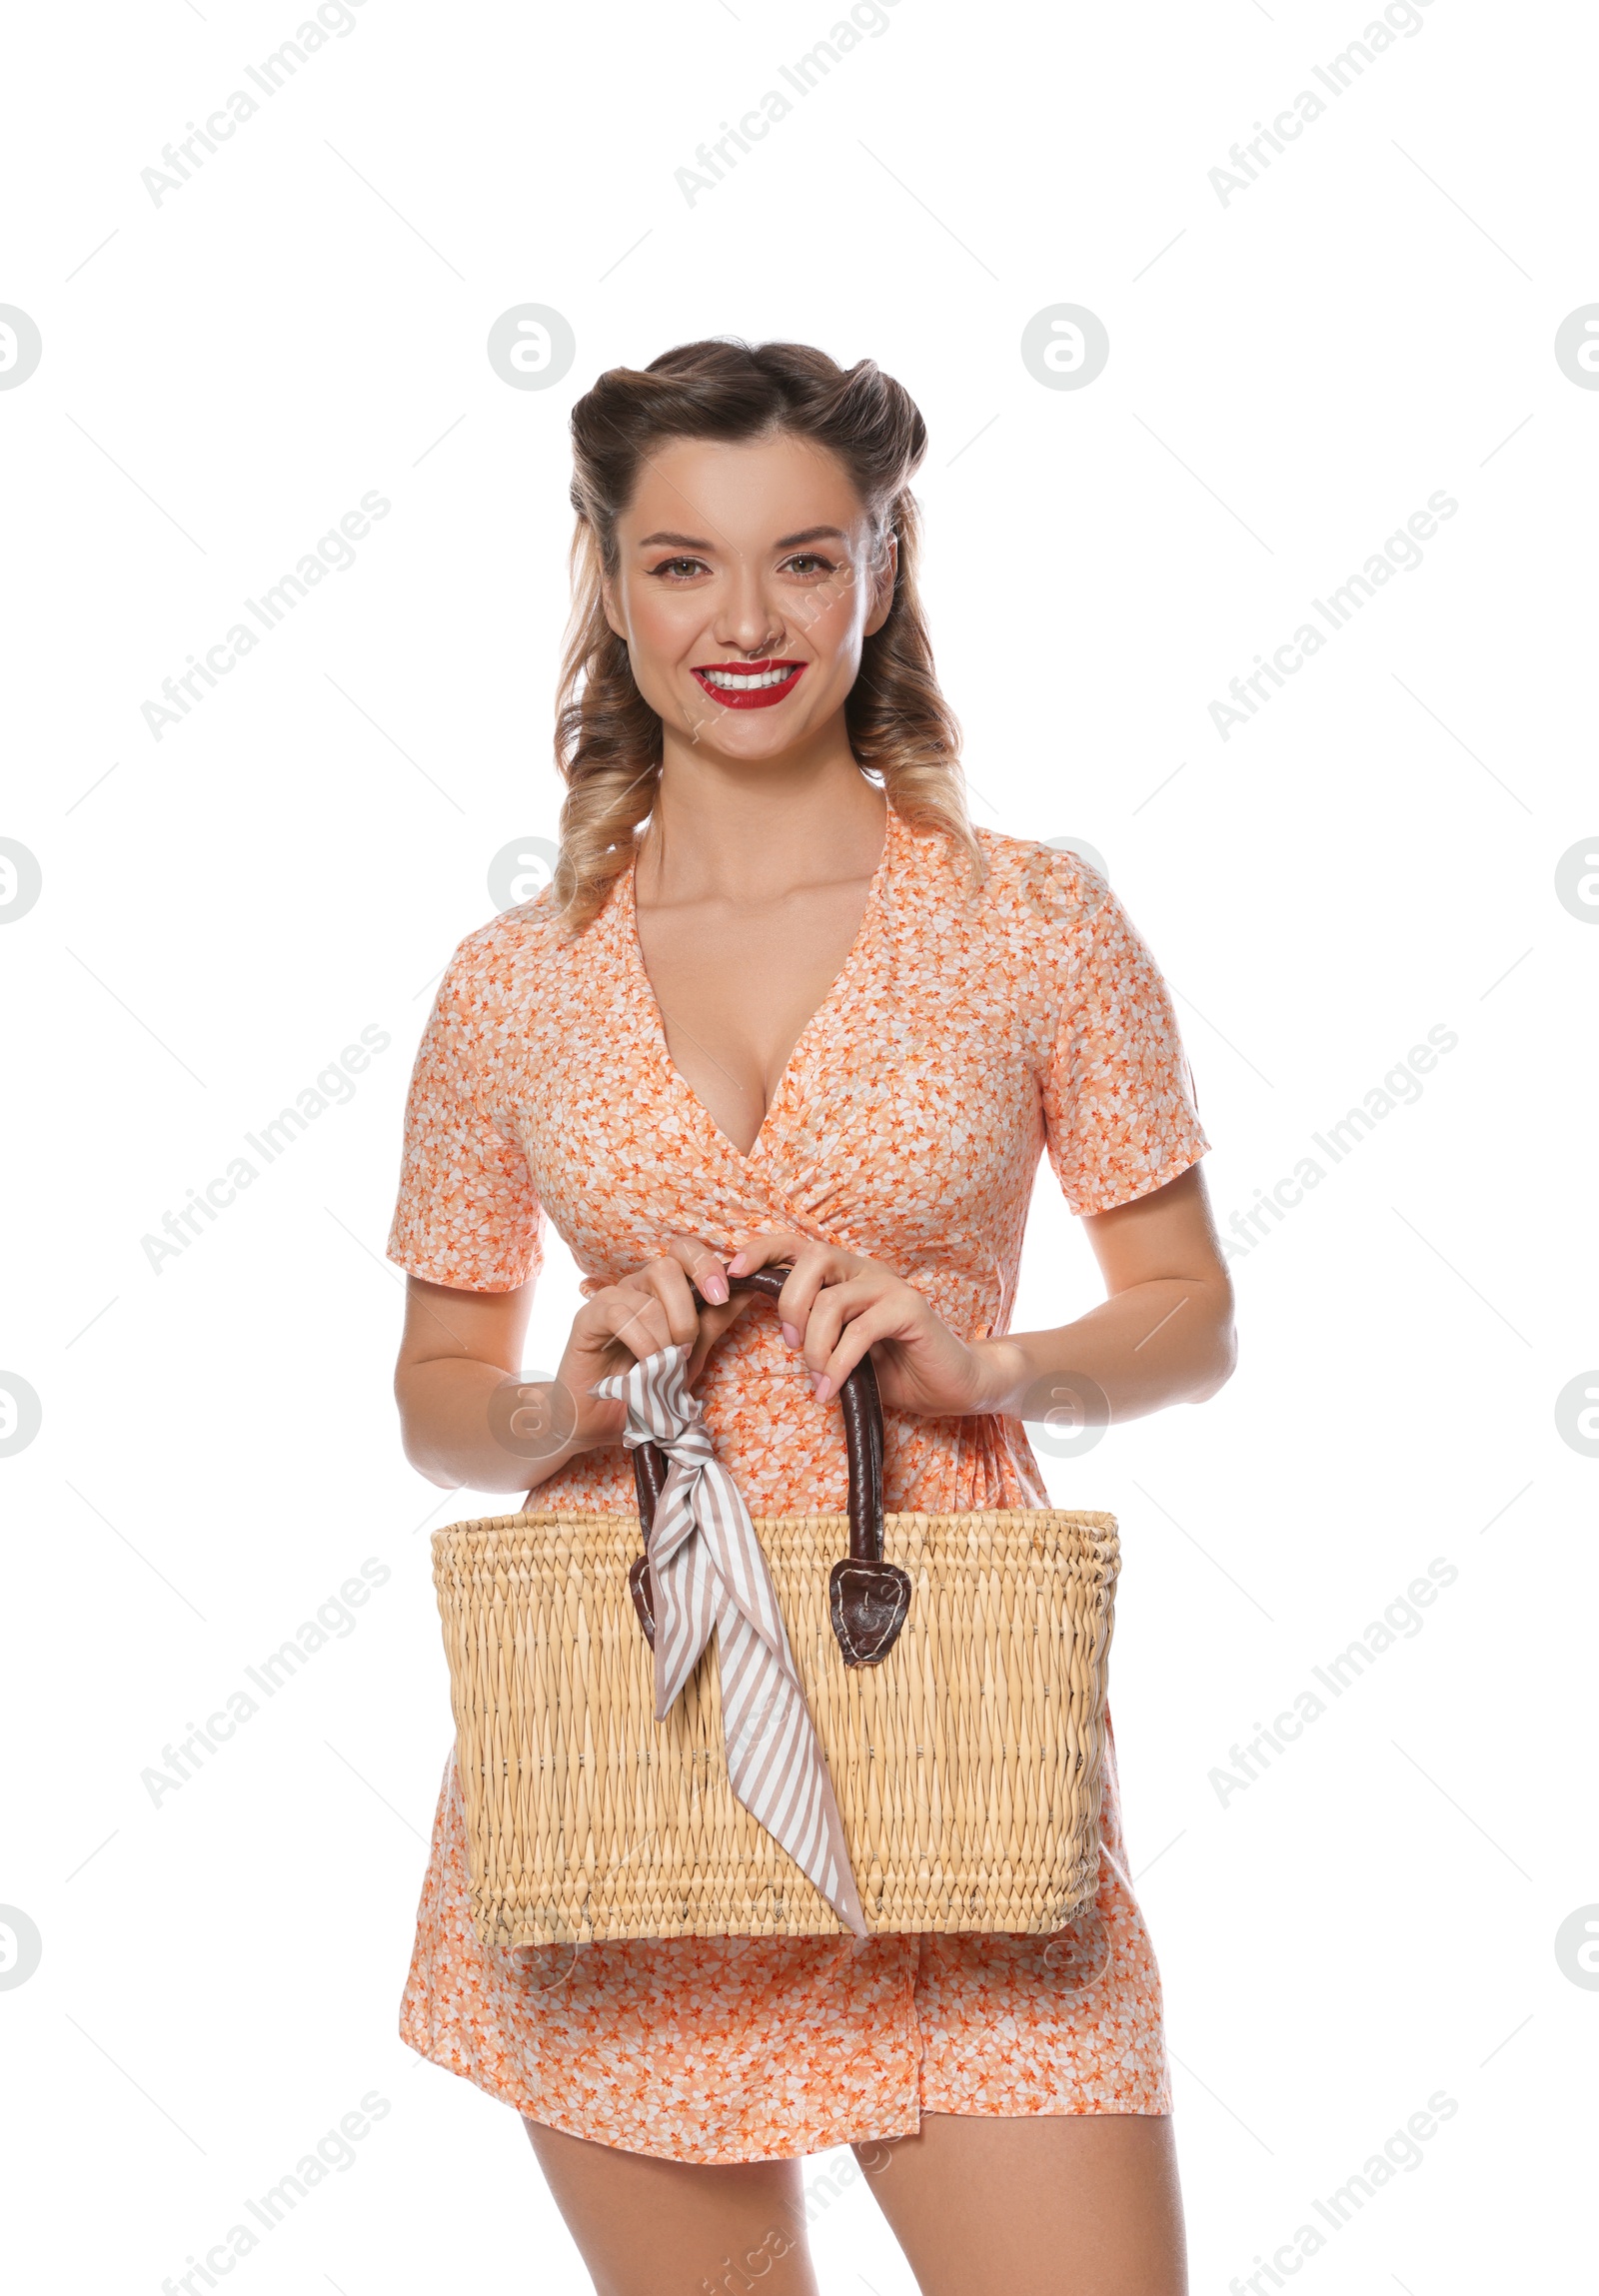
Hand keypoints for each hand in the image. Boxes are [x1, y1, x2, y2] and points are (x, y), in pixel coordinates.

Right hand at [552, 1234, 753, 1452]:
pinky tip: (645, 1365)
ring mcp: (610, 1299)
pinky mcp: (587, 1318)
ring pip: (648, 1293)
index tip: (722, 1297)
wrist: (602, 1419)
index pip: (684, 1250)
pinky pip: (620, 1313)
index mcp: (663, 1290)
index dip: (707, 1266)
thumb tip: (750, 1288)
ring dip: (665, 1334)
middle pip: (668, 1265)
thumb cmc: (646, 1386)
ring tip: (663, 1365)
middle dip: (687, 1309)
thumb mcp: (691, 1354)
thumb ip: (715, 1321)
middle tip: (687, 1345)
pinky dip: (642, 1342)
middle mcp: (636, 1287)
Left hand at [726, 1234, 1016, 1416]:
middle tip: (790, 1344)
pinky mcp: (910, 1309)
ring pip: (830, 1302)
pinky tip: (830, 1390)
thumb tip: (767, 1330)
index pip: (796, 1244)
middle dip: (789, 1304)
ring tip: (817, 1379)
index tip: (730, 1273)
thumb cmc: (893, 1368)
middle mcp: (865, 1270)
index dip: (761, 1250)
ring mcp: (889, 1286)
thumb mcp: (840, 1348)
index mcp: (844, 1273)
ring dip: (814, 1347)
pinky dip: (837, 1365)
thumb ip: (811, 1331)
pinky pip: (859, 1331)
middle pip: (809, 1260)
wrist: (953, 1385)